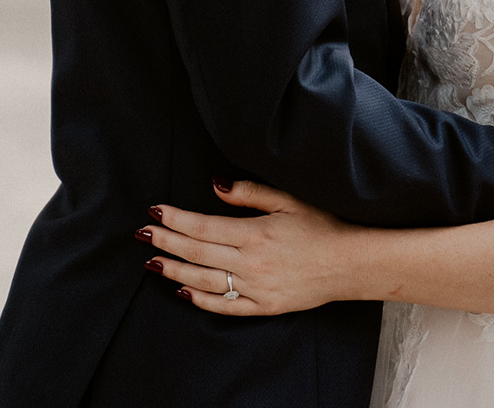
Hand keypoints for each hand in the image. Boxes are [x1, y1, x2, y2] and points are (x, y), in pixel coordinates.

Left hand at [137, 179, 355, 316]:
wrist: (350, 263)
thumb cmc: (323, 226)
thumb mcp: (289, 200)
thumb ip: (249, 193)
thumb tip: (215, 186)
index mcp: (255, 233)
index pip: (203, 227)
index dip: (176, 219)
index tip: (154, 212)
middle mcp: (251, 263)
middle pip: (197, 253)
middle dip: (166, 242)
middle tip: (142, 234)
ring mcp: (257, 288)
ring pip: (204, 281)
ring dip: (175, 272)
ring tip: (153, 263)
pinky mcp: (265, 306)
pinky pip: (226, 306)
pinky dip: (202, 300)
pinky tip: (184, 293)